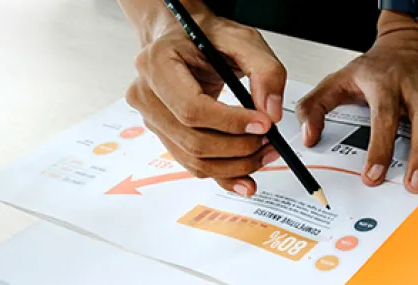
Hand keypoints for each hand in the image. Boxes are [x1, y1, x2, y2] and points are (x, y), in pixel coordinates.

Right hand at [126, 11, 286, 196]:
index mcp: (157, 64)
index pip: (192, 108)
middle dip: (238, 148)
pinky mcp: (165, 135)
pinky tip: (246, 179)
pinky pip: (193, 165)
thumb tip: (270, 112)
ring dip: (235, 165)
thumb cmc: (208, 37)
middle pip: (193, 140)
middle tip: (270, 141)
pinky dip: (223, 175)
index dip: (230, 123)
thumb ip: (265, 71)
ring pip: (193, 159)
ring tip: (265, 152)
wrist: (184, 39)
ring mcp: (152, 118)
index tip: (263, 124)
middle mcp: (146, 94)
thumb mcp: (243, 40)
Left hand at [296, 16, 417, 193]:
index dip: (379, 148)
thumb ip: (316, 107)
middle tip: (416, 183)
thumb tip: (308, 136)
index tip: (374, 175)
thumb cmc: (378, 66)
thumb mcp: (339, 80)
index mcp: (384, 82)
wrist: (412, 36)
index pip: (382, 117)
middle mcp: (415, 82)